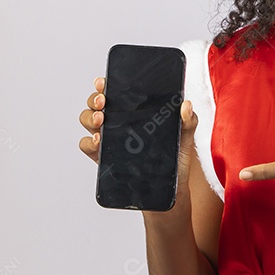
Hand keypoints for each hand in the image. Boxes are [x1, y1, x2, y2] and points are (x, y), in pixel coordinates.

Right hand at [78, 76, 199, 213]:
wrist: (169, 193)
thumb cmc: (175, 162)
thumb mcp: (184, 139)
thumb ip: (187, 122)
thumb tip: (186, 105)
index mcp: (136, 113)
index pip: (117, 93)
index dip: (106, 85)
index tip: (104, 81)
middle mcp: (120, 123)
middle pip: (97, 104)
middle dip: (95, 99)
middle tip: (103, 102)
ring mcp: (110, 141)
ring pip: (89, 122)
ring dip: (90, 118)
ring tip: (101, 120)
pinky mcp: (105, 159)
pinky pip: (87, 147)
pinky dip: (87, 143)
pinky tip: (97, 142)